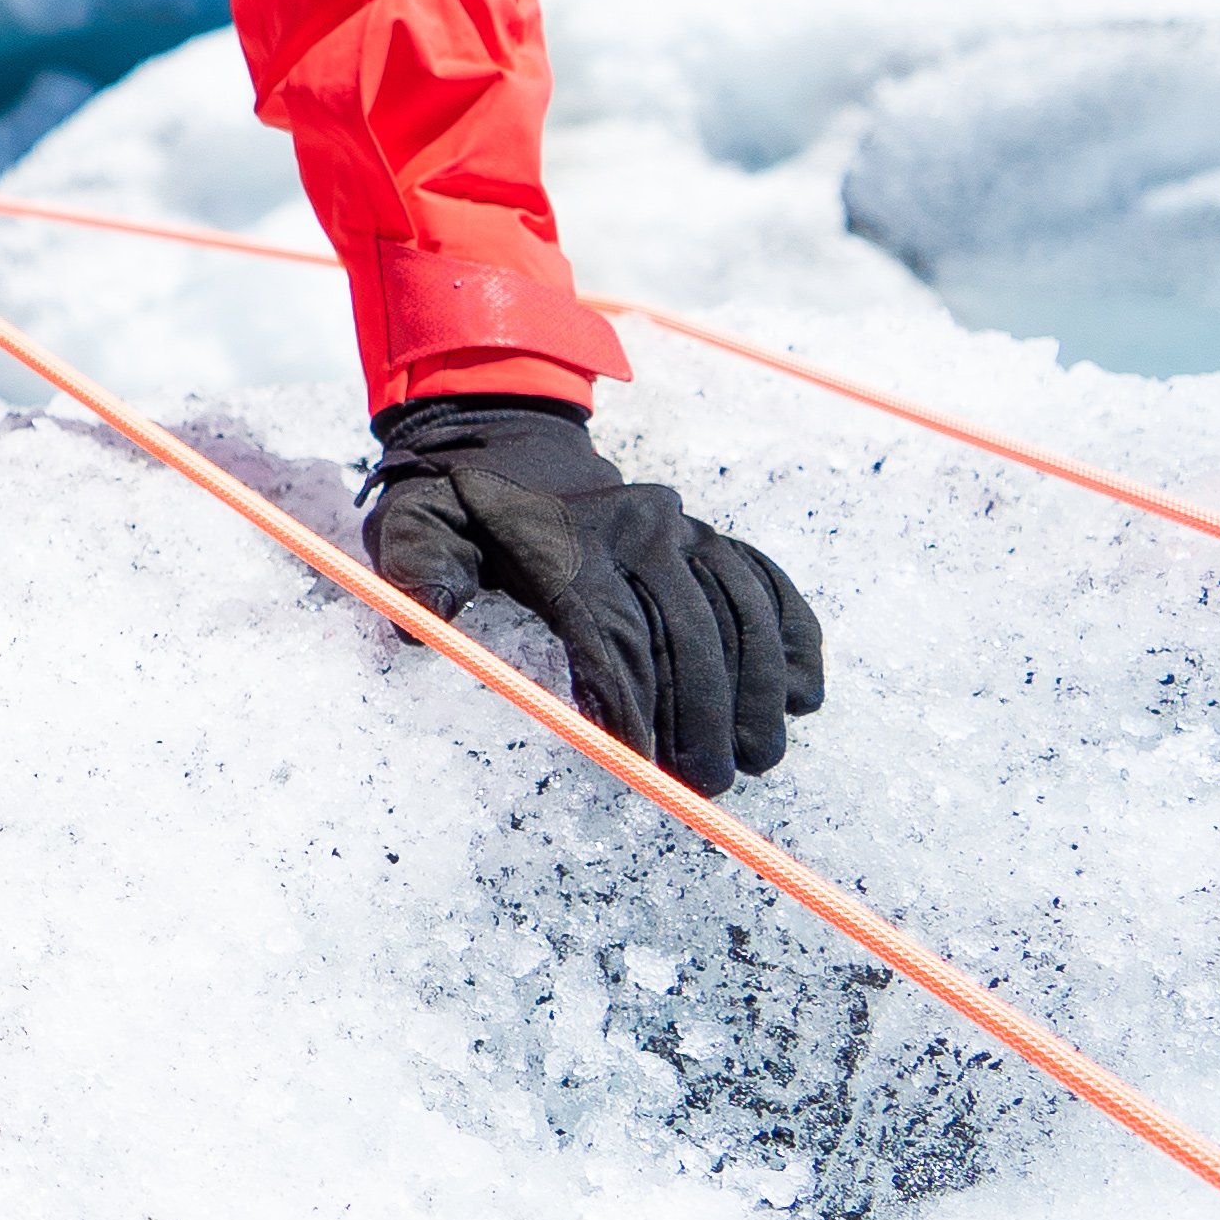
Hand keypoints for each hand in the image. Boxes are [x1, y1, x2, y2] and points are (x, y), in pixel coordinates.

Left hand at [360, 396, 822, 793]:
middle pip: (685, 629)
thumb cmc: (457, 504)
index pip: (611, 631)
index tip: (644, 763)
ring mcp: (680, 528)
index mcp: (566, 541)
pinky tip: (804, 693)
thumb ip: (419, 572)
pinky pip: (763, 582)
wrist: (506, 438)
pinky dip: (791, 635)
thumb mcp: (415, 525)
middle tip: (712, 781)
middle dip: (702, 712)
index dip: (632, 700)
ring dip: (757, 687)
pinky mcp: (706, 534)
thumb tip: (425, 629)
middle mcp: (636, 529)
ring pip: (737, 611)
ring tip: (761, 755)